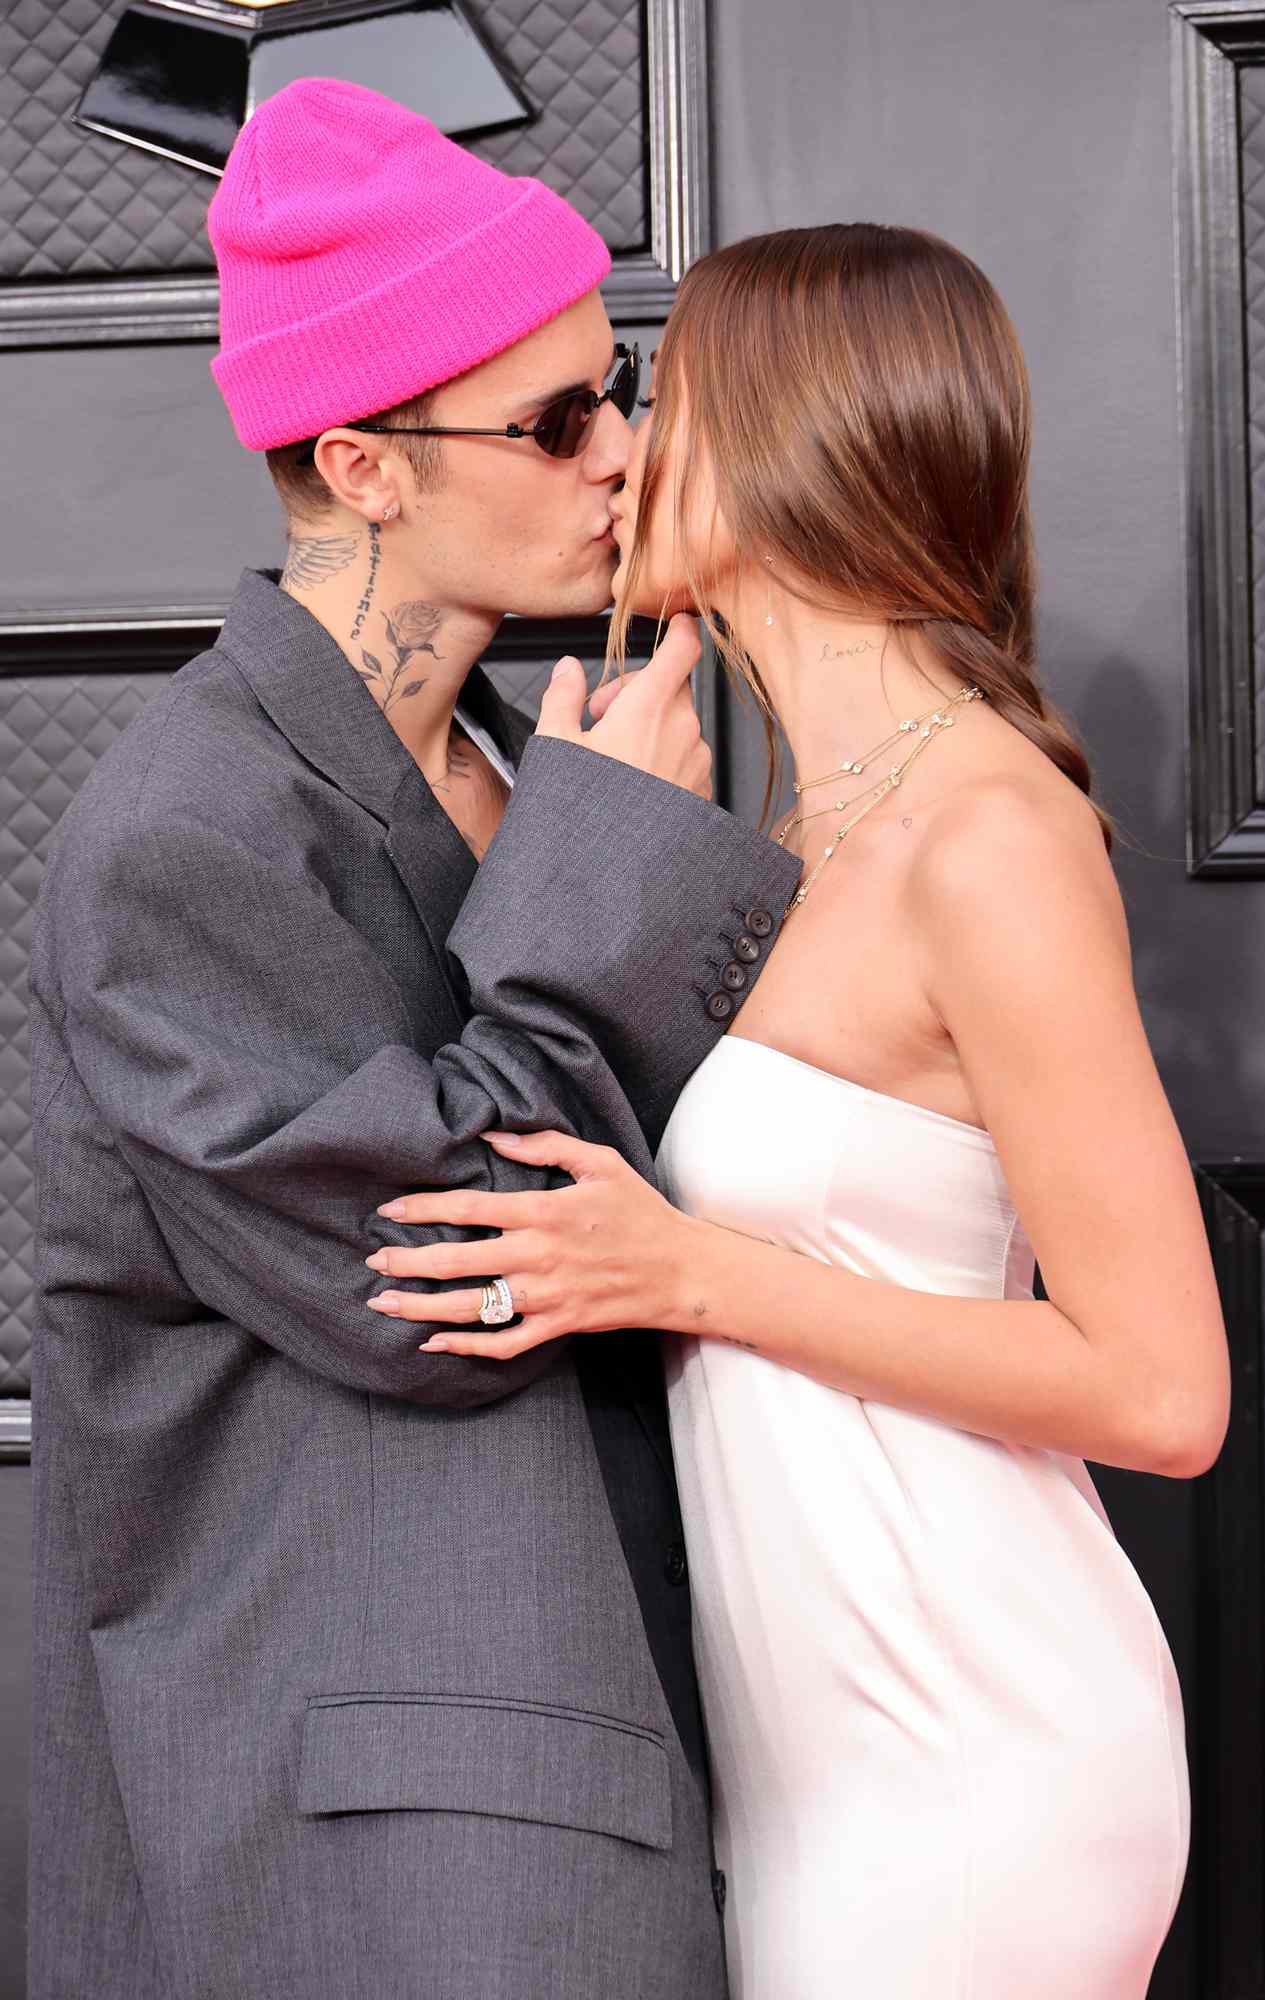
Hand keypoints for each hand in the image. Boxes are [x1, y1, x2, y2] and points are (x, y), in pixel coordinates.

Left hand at [364, 1129, 696, 1356]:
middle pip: (458, 1260)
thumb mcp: (601, 1162)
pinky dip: (466, 1346)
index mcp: (545, 1211)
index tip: (389, 1209)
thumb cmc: (640, 1212)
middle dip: (408, 1260)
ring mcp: (547, 1295)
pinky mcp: (558, 1325)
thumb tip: (495, 1135)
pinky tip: (434, 1342)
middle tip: (373, 1259)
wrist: (681, 1271)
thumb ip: (546, 1145)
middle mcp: (539, 1255)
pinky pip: (503, 1342)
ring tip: (384, 1302)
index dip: (424, 1207)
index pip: (470, 1206)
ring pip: (471, 1306)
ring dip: (421, 1306)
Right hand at [533, 613, 711, 798]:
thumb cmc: (589, 810)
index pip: (682, 648)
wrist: (614, 870)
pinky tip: (634, 783)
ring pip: (679, 724)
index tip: (678, 620)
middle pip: (671, 687)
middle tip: (600, 717)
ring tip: (614, 758)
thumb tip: (567, 668)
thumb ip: (563, 697)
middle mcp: (683, 729)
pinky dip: (664, 759)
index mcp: (650, 707)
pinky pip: (686, 758)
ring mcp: (697, 761)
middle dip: (638, 691)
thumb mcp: (557, 747)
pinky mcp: (702, 789)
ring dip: (651, 727)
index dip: (683, 628)